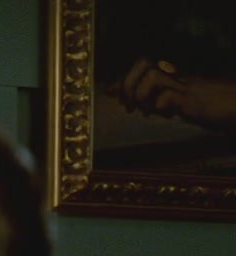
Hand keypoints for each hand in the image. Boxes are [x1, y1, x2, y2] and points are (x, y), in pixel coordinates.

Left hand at [115, 58, 235, 131]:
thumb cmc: (217, 107)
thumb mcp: (186, 104)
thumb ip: (166, 102)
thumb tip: (144, 106)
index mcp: (176, 79)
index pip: (145, 67)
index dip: (125, 79)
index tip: (114, 94)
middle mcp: (179, 79)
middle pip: (144, 64)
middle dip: (128, 84)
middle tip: (128, 106)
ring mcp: (188, 88)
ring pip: (152, 76)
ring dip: (141, 94)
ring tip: (145, 111)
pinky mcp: (195, 101)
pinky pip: (168, 97)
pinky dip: (159, 107)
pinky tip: (167, 115)